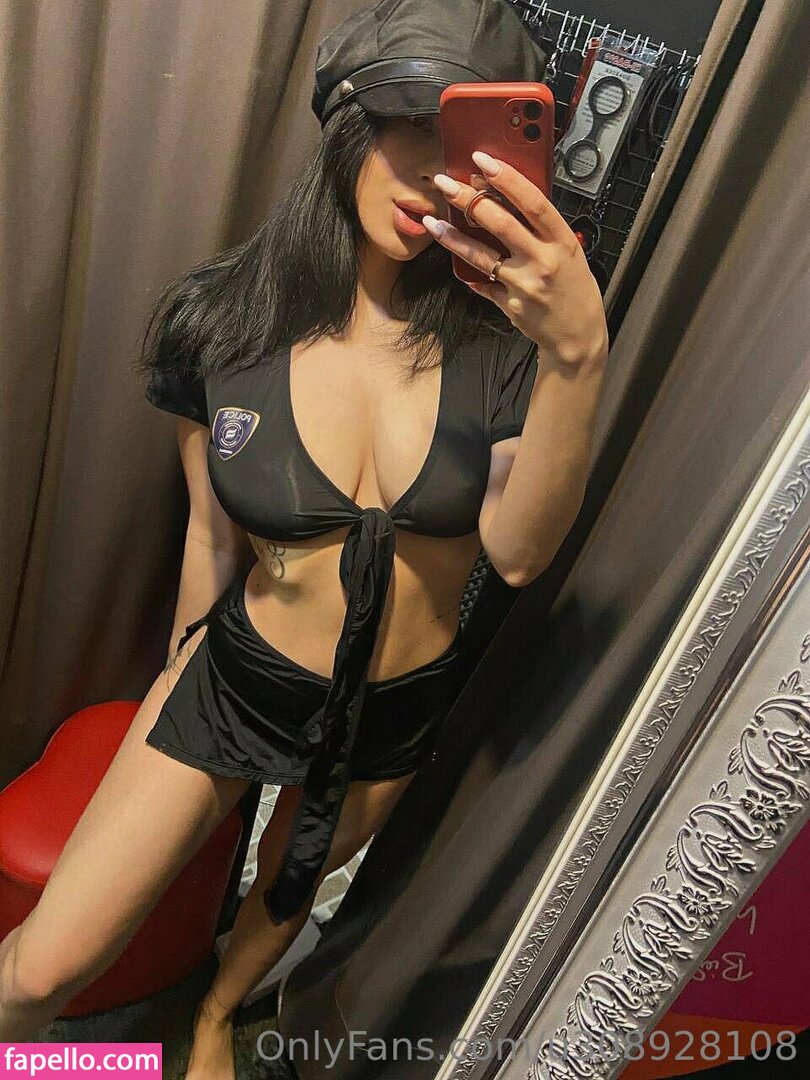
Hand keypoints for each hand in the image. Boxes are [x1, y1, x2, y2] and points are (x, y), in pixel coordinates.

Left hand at [423, 150, 608, 365]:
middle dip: (470, 200)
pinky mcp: (509, 304)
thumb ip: (543, 229)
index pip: (533, 202)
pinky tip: (454, 257)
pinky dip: (469, 270)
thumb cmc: (574, 289)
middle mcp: (543, 261)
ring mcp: (524, 285)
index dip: (507, 179)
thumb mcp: (569, 252)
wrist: (577, 336)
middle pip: (501, 223)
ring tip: (433, 222)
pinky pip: (483, 282)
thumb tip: (511, 198)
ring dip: (454, 237)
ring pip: (482, 255)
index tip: (483, 161)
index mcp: (562, 241)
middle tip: (447, 183)